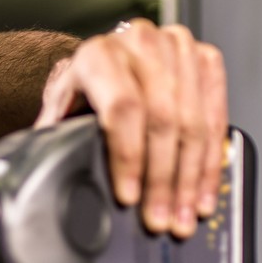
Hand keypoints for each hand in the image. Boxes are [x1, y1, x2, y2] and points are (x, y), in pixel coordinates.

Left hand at [35, 19, 227, 236]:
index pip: (122, 107)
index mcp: (99, 55)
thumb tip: (44, 177)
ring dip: (190, 180)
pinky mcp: (205, 58)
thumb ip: (56, 137)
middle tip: (159, 218)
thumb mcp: (63, 107)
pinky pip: (217, 117)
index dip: (129, 157)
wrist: (108, 58)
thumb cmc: (85, 87)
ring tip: (183, 215)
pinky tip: (203, 192)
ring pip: (193, 123)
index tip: (129, 196)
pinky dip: (211, 163)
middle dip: (162, 181)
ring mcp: (177, 48)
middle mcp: (141, 44)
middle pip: (162, 120)